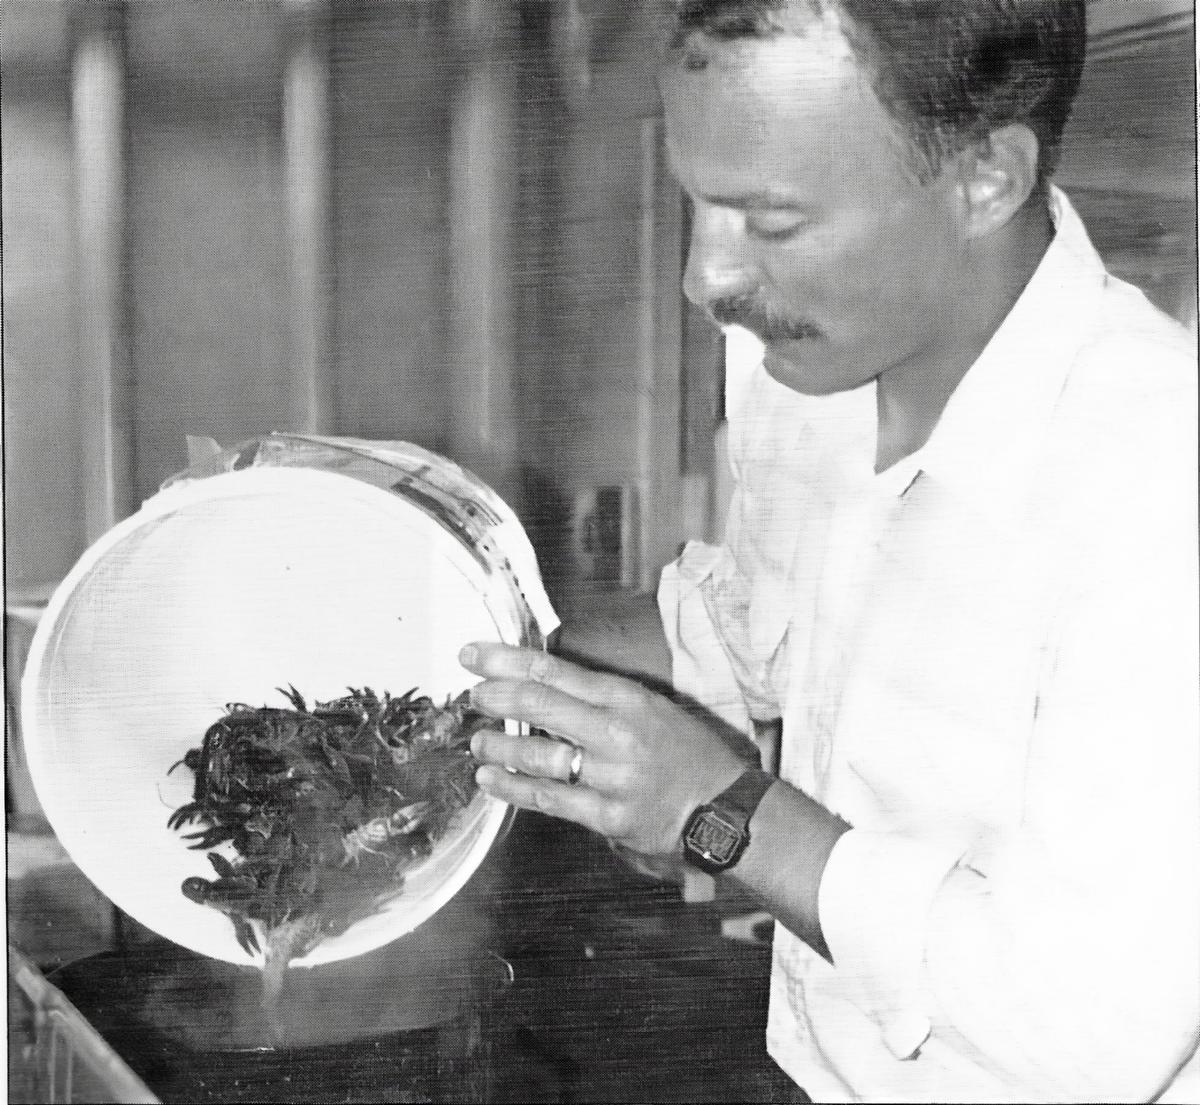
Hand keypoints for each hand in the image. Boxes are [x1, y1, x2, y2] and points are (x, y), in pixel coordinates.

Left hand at [460, 642, 753, 864]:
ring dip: (499, 745)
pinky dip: (512, 787)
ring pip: (537, 755)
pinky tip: (491, 777)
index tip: (474, 655)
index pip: (554, 670)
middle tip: (472, 695)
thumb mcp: (651, 707)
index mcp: (627, 698)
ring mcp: (611, 776)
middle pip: (540, 704)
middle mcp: (617, 732)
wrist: (724, 808)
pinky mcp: (607, 817)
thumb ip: (599, 697)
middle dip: (495, 696)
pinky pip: (548, 799)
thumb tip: (541, 684)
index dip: (506, 660)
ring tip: (479, 740)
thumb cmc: (687, 753)